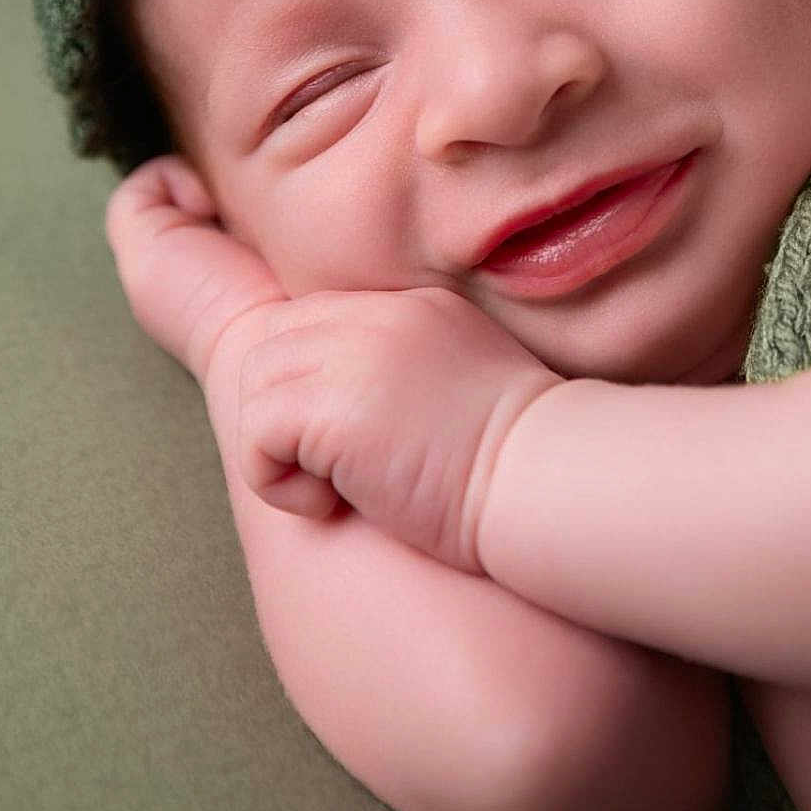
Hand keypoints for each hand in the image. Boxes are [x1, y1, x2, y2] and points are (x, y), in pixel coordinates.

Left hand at [225, 283, 561, 574]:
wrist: (555, 481)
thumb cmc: (525, 464)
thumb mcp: (465, 383)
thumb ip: (408, 370)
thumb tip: (351, 407)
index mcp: (413, 308)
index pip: (311, 321)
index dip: (311, 388)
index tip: (355, 444)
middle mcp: (379, 315)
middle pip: (271, 347)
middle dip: (286, 416)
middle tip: (343, 470)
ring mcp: (354, 353)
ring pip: (255, 388)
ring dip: (282, 450)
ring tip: (346, 487)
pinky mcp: (333, 406)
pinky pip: (255, 437)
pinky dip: (281, 484)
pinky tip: (341, 502)